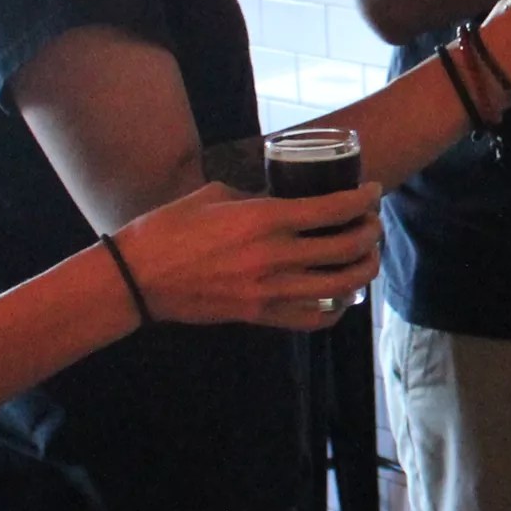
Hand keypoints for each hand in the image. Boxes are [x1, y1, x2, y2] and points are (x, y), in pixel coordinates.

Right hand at [114, 181, 379, 329]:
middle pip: (345, 248)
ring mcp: (268, 291)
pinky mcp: (258, 316)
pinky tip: (341, 296)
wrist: (137, 278)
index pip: (332, 209)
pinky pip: (312, 318)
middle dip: (371, 234)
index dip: (362, 199)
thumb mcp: (215, 195)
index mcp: (263, 219)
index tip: (373, 192)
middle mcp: (273, 256)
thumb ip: (256, 197)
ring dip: (363, 270)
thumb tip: (284, 196)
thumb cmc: (169, 229)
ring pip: (339, 286)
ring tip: (367, 258)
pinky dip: (336, 309)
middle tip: (374, 224)